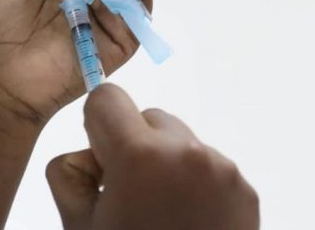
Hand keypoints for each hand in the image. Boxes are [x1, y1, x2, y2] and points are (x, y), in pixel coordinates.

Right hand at [47, 84, 259, 229]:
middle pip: (147, 116)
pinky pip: (207, 164)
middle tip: (129, 194)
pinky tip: (188, 220)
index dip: (96, 126)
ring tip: (162, 211)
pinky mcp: (244, 188)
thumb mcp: (77, 224)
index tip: (101, 162)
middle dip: (133, 144)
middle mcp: (187, 151)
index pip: (107, 97)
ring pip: (179, 139)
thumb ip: (70, 171)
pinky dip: (193, 182)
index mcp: (140, 156)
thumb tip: (94, 153)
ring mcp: (222, 169)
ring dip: (164, 161)